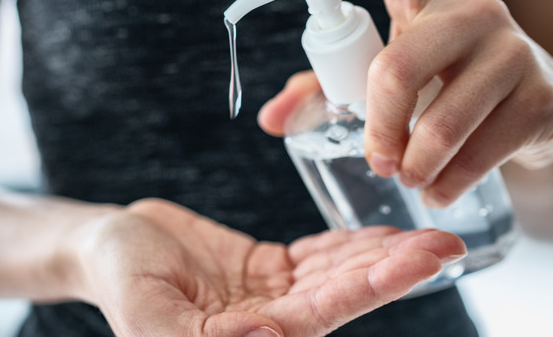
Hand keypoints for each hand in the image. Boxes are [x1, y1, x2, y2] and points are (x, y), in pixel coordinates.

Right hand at [73, 199, 464, 336]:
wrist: (107, 244)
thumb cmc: (119, 278)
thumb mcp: (147, 312)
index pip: (326, 313)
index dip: (375, 286)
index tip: (423, 260)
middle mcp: (272, 321)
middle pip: (345, 292)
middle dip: (396, 267)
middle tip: (445, 242)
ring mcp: (273, 293)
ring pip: (339, 272)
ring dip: (383, 253)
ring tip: (430, 231)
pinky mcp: (269, 268)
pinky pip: (319, 255)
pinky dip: (351, 243)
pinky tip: (384, 232)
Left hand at [259, 0, 552, 207]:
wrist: (544, 111)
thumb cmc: (447, 86)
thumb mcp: (393, 76)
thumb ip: (330, 86)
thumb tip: (271, 119)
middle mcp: (472, 11)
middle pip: (397, 68)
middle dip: (377, 129)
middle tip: (376, 161)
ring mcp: (513, 49)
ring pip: (440, 122)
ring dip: (413, 166)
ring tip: (408, 178)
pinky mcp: (542, 95)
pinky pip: (479, 153)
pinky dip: (448, 184)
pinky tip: (439, 190)